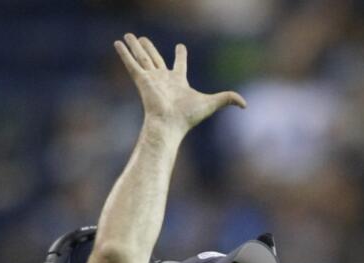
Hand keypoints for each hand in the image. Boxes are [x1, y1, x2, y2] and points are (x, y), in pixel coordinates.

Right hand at [115, 35, 244, 134]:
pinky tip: (117, 43)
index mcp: (179, 81)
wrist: (170, 124)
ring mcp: (151, 79)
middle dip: (149, 48)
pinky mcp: (141, 80)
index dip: (180, 55)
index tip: (180, 46)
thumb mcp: (212, 103)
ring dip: (135, 47)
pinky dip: (124, 53)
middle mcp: (163, 79)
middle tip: (142, 38)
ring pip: (142, 58)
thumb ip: (227, 99)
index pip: (179, 65)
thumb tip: (245, 104)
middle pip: (155, 59)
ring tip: (128, 36)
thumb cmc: (189, 116)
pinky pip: (131, 63)